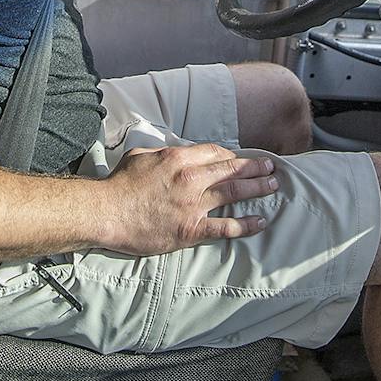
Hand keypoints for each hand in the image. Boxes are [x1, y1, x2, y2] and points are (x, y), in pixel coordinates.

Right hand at [99, 143, 277, 254]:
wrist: (107, 213)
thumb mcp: (140, 155)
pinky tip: (261, 222)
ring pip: (235, 194)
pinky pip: (225, 227)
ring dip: (257, 189)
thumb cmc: (120, 184)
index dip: (230, 155)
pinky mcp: (191, 229)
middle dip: (255, 168)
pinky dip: (246, 225)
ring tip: (273, 186)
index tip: (238, 158)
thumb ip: (162, 151)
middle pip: (231, 169)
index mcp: (179, 158)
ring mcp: (193, 205)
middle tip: (271, 168)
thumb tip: (175, 150)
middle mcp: (191, 178)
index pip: (215, 152)